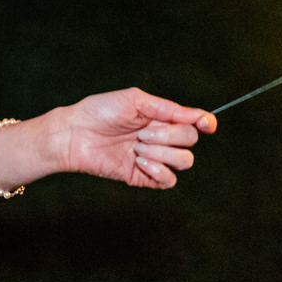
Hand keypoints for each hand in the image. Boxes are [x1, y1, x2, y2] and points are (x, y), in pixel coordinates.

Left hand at [61, 87, 215, 188]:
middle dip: (170, 136)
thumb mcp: (135, 100)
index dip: (205, 123)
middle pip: (191, 141)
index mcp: (161, 118)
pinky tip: (139, 161)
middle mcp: (161, 138)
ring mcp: (154, 158)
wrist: (75, 134)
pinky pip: (169, 181)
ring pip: (184, 161)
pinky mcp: (144, 177)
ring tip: (137, 147)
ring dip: (161, 152)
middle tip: (143, 133)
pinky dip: (159, 170)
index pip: (194, 123)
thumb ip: (168, 108)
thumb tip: (198, 115)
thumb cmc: (100, 111)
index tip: (206, 124)